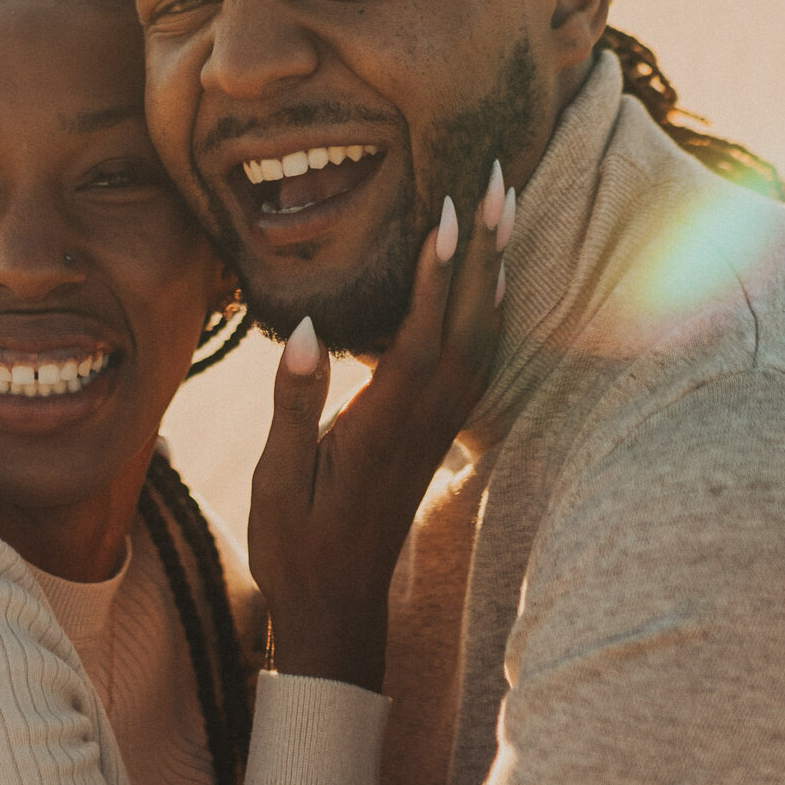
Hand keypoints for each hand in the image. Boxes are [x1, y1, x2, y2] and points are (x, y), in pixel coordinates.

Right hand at [247, 167, 511, 689]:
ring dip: (495, 268)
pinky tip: (489, 282)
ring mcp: (436, 424)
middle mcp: (424, 418)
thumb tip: (308, 329)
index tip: (448, 211)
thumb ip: (297, 405)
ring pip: (482, 335)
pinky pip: (477, 356)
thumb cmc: (298, 544)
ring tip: (505, 208)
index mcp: (384, 424)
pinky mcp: (436, 430)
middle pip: (469, 321)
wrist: (338, 607)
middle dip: (485, 248)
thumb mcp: (279, 479)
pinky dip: (488, 309)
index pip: (420, 335)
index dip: (436, 273)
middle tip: (500, 178)